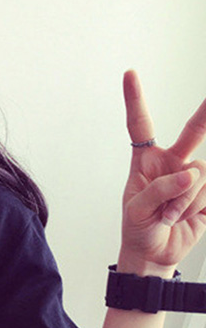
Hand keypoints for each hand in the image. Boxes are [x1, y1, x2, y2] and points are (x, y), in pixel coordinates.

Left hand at [119, 70, 205, 275]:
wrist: (154, 253)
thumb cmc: (138, 228)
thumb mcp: (137, 210)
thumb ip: (160, 189)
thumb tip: (191, 173)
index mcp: (146, 161)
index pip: (140, 125)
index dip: (136, 100)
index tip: (130, 74)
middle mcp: (172, 162)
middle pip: (193, 131)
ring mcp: (193, 176)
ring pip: (198, 176)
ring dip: (182, 202)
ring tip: (168, 216)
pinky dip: (196, 208)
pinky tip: (186, 218)